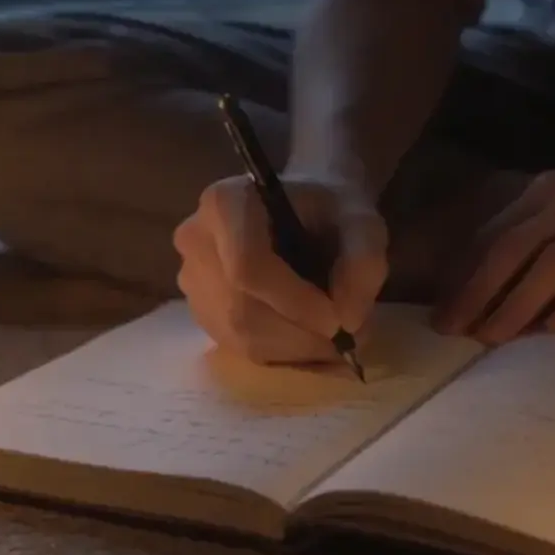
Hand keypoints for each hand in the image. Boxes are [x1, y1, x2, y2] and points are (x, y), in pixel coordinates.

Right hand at [173, 172, 387, 363]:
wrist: (305, 209)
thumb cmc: (330, 209)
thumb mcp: (363, 223)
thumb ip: (364, 263)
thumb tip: (347, 320)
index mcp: (225, 203)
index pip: (247, 268)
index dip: (295, 304)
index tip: (340, 321)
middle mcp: (194, 240)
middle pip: (241, 309)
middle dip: (300, 333)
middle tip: (345, 337)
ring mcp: (190, 277)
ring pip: (238, 334)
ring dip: (293, 347)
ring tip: (330, 334)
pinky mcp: (198, 308)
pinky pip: (236, 345)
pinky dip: (279, 351)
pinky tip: (306, 335)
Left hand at [434, 135, 554, 342]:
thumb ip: (539, 229)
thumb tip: (492, 278)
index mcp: (549, 191)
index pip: (492, 235)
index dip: (462, 275)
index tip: (438, 311)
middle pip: (510, 250)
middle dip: (474, 292)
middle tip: (449, 331)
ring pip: (551, 266)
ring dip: (516, 304)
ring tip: (491, 338)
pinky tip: (554, 331)